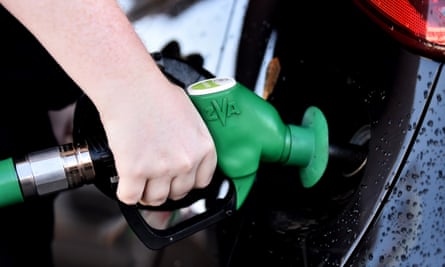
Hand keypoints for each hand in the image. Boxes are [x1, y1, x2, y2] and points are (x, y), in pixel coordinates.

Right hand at [99, 79, 216, 205]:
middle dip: (165, 187)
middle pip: (178, 193)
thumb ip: (192, 138)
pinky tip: (124, 181)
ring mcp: (161, 168)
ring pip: (155, 199)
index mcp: (203, 147)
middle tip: (154, 176)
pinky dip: (125, 192)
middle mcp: (186, 161)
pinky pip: (129, 197)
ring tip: (138, 178)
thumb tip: (186, 147)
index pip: (202, 181)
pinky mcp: (135, 171)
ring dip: (145, 192)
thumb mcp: (189, 114)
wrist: (130, 87)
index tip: (177, 180)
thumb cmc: (156, 93)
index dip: (186, 182)